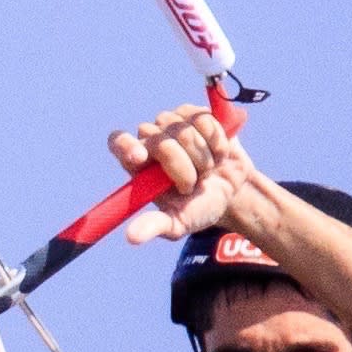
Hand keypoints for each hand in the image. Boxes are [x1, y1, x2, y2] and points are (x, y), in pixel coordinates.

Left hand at [110, 99, 248, 238]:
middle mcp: (151, 139)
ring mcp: (173, 123)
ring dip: (203, 156)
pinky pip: (204, 119)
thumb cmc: (198, 208)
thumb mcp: (178, 223)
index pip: (119, 142)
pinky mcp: (196, 114)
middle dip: (183, 166)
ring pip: (183, 130)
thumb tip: (131, 238)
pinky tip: (218, 153)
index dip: (126, 145)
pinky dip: (216, 141)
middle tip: (193, 184)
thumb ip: (155, 226)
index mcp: (138, 164)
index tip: (139, 158)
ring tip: (207, 169)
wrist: (232, 193)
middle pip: (158, 140)